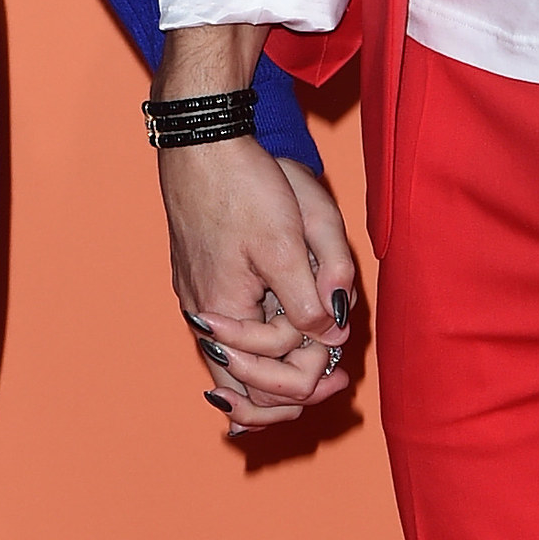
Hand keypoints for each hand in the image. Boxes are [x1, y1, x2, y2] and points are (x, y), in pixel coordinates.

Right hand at [161, 143, 360, 437]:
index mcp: (225, 315)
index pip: (267, 381)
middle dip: (289, 394)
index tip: (339, 374)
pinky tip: (271, 356)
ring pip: (232, 365)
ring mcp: (199, 300)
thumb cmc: (242, 189)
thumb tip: (332, 337)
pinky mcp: (202, 282)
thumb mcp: (286, 246)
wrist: (201, 145)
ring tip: (309, 383)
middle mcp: (204, 317)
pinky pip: (228, 338)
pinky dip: (254, 354)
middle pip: (241, 389)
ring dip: (271, 377)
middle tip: (333, 386)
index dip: (308, 380)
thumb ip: (310, 301)